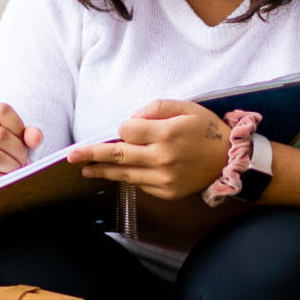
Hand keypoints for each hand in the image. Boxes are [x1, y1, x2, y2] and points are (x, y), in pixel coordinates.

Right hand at [0, 103, 42, 192]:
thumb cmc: (2, 155)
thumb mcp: (15, 140)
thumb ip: (28, 135)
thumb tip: (35, 138)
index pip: (2, 111)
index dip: (18, 126)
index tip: (20, 139)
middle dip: (19, 150)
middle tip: (22, 160)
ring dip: (12, 166)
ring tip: (14, 169)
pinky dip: (3, 180)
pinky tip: (4, 179)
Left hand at [67, 99, 229, 200]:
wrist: (230, 161)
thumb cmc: (207, 130)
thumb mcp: (186, 107)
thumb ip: (156, 108)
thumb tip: (131, 119)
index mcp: (167, 134)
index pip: (127, 131)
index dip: (124, 128)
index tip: (128, 128)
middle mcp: (163, 158)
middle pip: (118, 156)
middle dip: (91, 154)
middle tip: (70, 156)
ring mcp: (164, 178)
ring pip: (125, 174)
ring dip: (102, 171)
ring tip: (84, 169)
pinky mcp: (166, 192)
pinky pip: (140, 184)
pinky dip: (130, 176)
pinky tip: (121, 172)